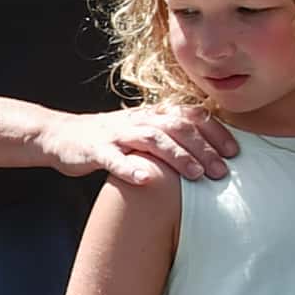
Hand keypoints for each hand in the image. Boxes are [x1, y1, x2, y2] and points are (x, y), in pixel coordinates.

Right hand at [48, 105, 236, 189]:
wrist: (60, 136)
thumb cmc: (108, 139)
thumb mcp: (142, 131)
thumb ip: (170, 135)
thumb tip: (209, 150)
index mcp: (152, 114)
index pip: (191, 116)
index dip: (215, 132)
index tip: (234, 152)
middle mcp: (138, 120)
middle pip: (177, 128)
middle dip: (203, 149)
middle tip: (221, 172)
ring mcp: (115, 134)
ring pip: (152, 139)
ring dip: (177, 157)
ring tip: (196, 175)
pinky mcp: (94, 150)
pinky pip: (114, 159)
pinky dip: (130, 168)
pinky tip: (146, 180)